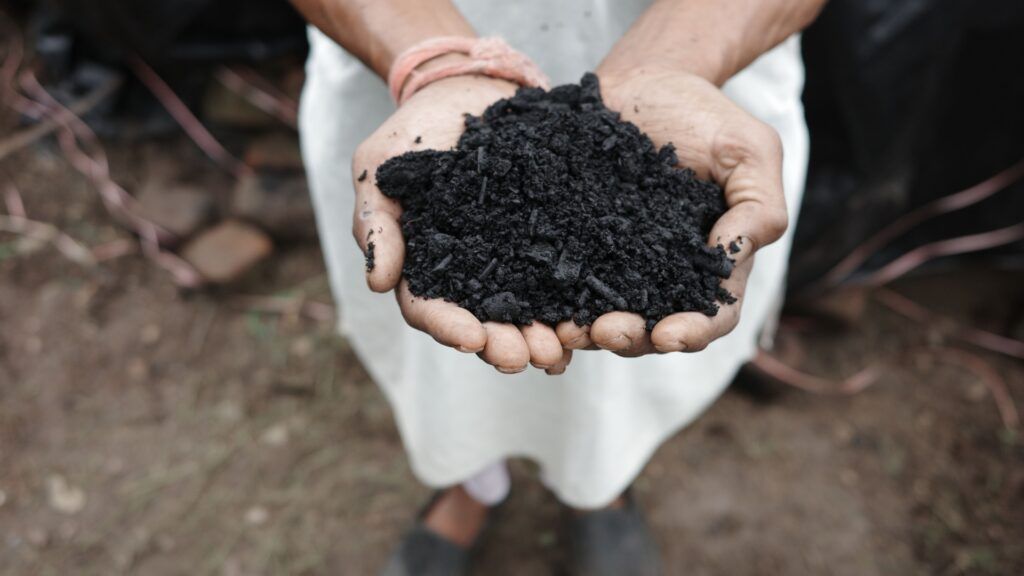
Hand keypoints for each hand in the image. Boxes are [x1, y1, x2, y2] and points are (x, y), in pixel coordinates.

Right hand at [351, 74, 571, 374]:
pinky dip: (572, 307)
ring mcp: (508, 260)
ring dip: (540, 339)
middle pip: (481, 324)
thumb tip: (377, 284)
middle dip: (502, 345)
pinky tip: (587, 326)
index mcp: (422, 266)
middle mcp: (466, 274)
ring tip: (559, 353)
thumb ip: (376, 223)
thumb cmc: (414, 131)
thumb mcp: (380, 169)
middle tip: (526, 359)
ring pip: (523, 313)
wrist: (469, 88)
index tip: (472, 338)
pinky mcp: (546, 241)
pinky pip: (561, 280)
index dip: (448, 327)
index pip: (427, 308)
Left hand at [556, 67, 788, 355]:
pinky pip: (565, 280)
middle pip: (652, 329)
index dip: (693, 332)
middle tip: (607, 331)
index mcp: (711, 262)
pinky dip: (554, 300)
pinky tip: (540, 304)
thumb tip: (731, 259)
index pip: (711, 314)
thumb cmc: (707, 116)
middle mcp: (664, 274)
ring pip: (605, 315)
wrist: (646, 81)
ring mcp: (617, 262)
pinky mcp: (578, 243)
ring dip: (588, 331)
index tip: (670, 336)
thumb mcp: (749, 152)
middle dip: (632, 338)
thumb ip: (757, 207)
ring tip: (568, 330)